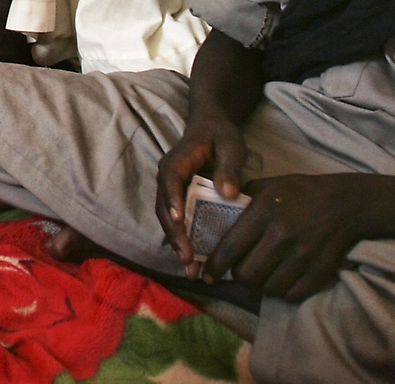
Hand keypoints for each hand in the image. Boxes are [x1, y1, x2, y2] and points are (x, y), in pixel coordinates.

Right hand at [155, 111, 248, 270]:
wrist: (211, 128)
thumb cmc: (220, 135)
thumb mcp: (230, 144)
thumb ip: (229, 167)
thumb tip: (228, 193)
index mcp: (177, 161)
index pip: (170, 181)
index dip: (173, 200)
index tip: (181, 221)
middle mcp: (167, 178)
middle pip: (164, 207)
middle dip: (174, 233)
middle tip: (188, 257)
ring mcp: (171, 191)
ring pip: (168, 219)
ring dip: (177, 242)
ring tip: (191, 267)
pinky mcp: (179, 201)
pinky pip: (177, 223)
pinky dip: (183, 241)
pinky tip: (195, 262)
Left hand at [204, 173, 368, 301]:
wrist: (346, 204)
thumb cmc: (301, 192)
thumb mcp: (268, 186)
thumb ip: (242, 201)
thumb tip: (215, 216)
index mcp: (265, 212)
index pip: (231, 247)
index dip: (215, 265)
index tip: (207, 274)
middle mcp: (281, 236)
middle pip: (247, 274)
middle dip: (238, 275)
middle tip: (240, 270)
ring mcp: (302, 256)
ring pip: (268, 287)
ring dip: (260, 285)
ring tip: (261, 274)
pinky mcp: (320, 271)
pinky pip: (292, 295)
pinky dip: (282, 292)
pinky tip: (281, 281)